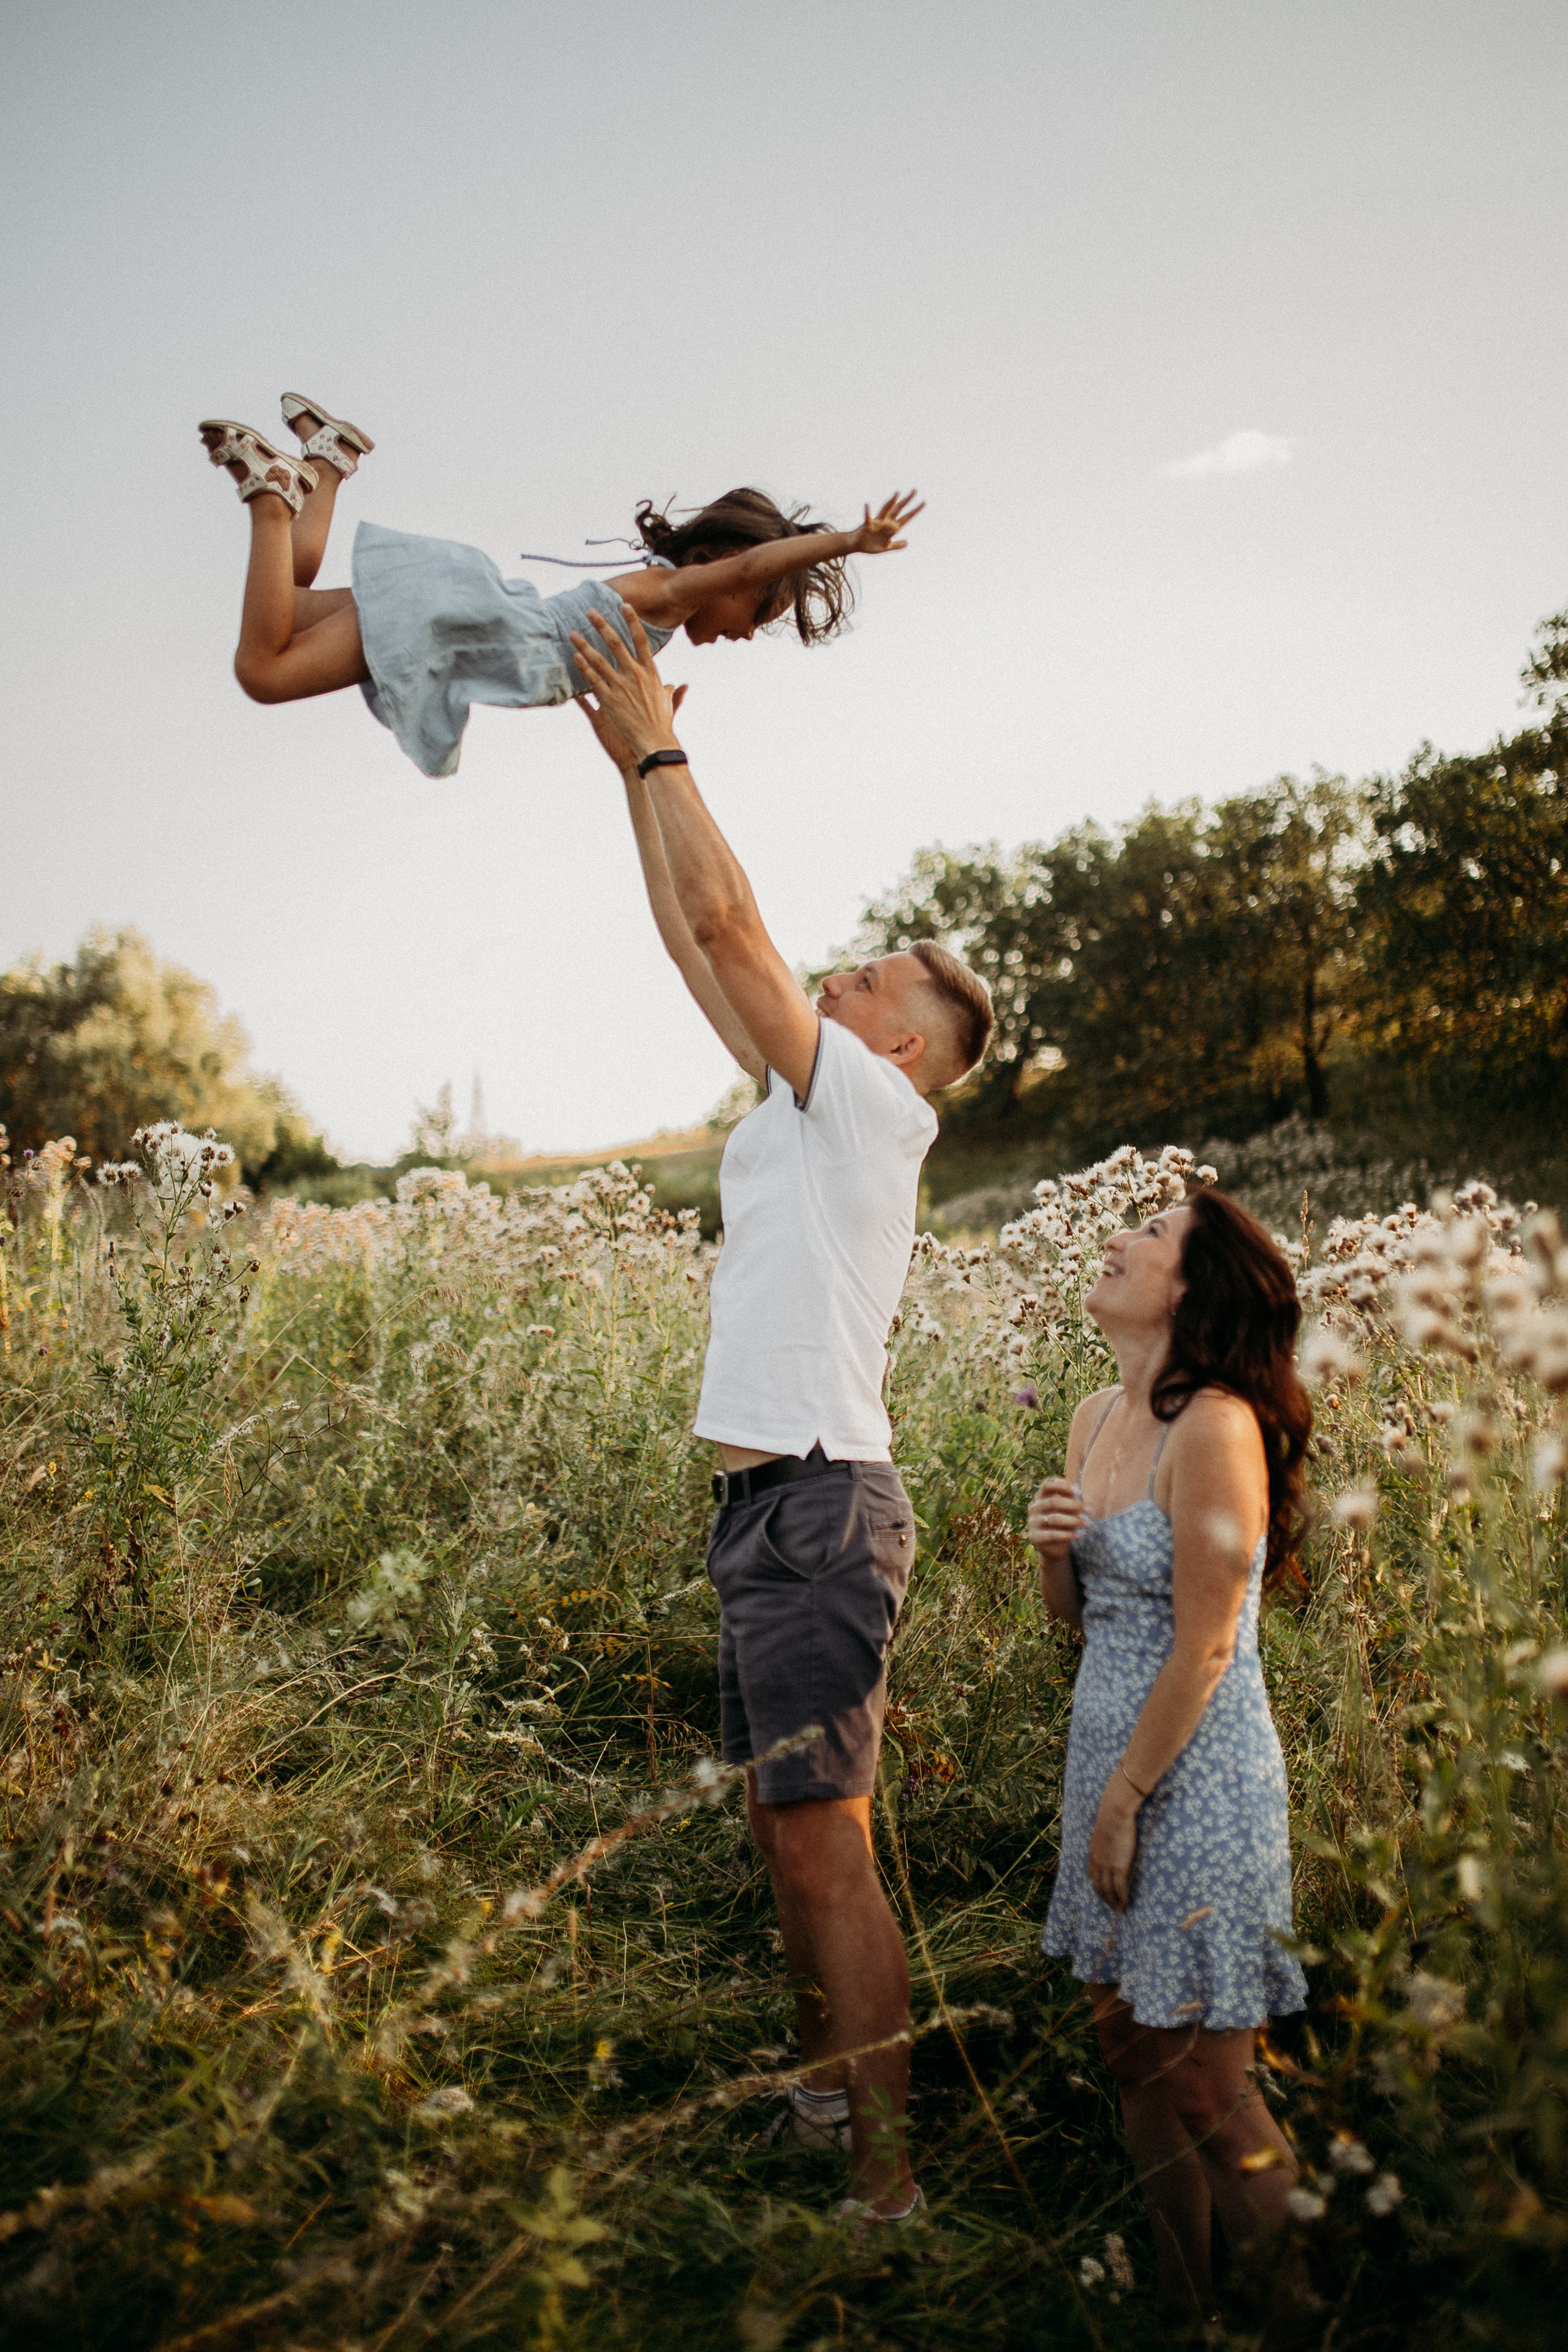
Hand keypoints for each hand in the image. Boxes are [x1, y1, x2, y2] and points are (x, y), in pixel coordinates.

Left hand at [569, 606, 682, 764]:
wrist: (654, 742)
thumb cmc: (662, 723)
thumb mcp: (668, 703)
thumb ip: (673, 691)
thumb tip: (681, 686)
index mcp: (650, 672)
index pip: (641, 641)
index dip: (632, 621)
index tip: (624, 606)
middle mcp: (635, 675)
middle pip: (616, 644)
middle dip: (602, 626)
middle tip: (590, 612)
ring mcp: (621, 687)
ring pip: (599, 661)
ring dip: (585, 645)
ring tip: (572, 633)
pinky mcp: (609, 701)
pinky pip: (593, 681)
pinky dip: (584, 668)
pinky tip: (575, 657)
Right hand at [850, 490, 924, 554]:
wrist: (857, 546)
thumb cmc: (870, 545)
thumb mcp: (886, 547)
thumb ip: (896, 545)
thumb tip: (907, 542)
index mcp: (891, 528)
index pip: (906, 518)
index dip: (914, 511)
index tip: (923, 502)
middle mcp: (886, 522)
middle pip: (898, 509)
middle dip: (907, 501)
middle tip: (915, 490)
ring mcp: (877, 523)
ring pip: (886, 510)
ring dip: (891, 502)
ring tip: (897, 493)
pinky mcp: (868, 526)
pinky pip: (867, 518)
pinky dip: (867, 512)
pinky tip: (867, 505)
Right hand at [1026, 1476, 1088, 1567]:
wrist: (1055, 1548)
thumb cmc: (1063, 1524)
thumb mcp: (1068, 1511)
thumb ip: (1070, 1501)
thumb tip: (1077, 1491)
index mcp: (1041, 1497)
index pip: (1047, 1485)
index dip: (1061, 1485)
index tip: (1078, 1491)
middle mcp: (1034, 1508)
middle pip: (1053, 1502)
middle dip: (1074, 1505)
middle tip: (1090, 1510)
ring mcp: (1032, 1523)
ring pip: (1054, 1518)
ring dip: (1074, 1521)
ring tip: (1087, 1524)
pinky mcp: (1034, 1537)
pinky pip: (1052, 1535)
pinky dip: (1068, 1535)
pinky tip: (1079, 1536)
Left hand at [1087, 1777, 1139, 1911]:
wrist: (1114, 1812)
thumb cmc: (1110, 1817)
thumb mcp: (1102, 1832)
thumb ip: (1105, 1842)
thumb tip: (1110, 1844)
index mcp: (1092, 1854)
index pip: (1093, 1877)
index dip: (1098, 1888)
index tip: (1103, 1894)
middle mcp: (1097, 1863)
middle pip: (1099, 1887)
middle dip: (1105, 1899)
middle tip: (1113, 1907)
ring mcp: (1108, 1866)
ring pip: (1109, 1890)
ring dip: (1114, 1902)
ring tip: (1120, 1910)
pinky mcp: (1119, 1866)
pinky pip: (1120, 1887)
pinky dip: (1122, 1897)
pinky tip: (1126, 1903)